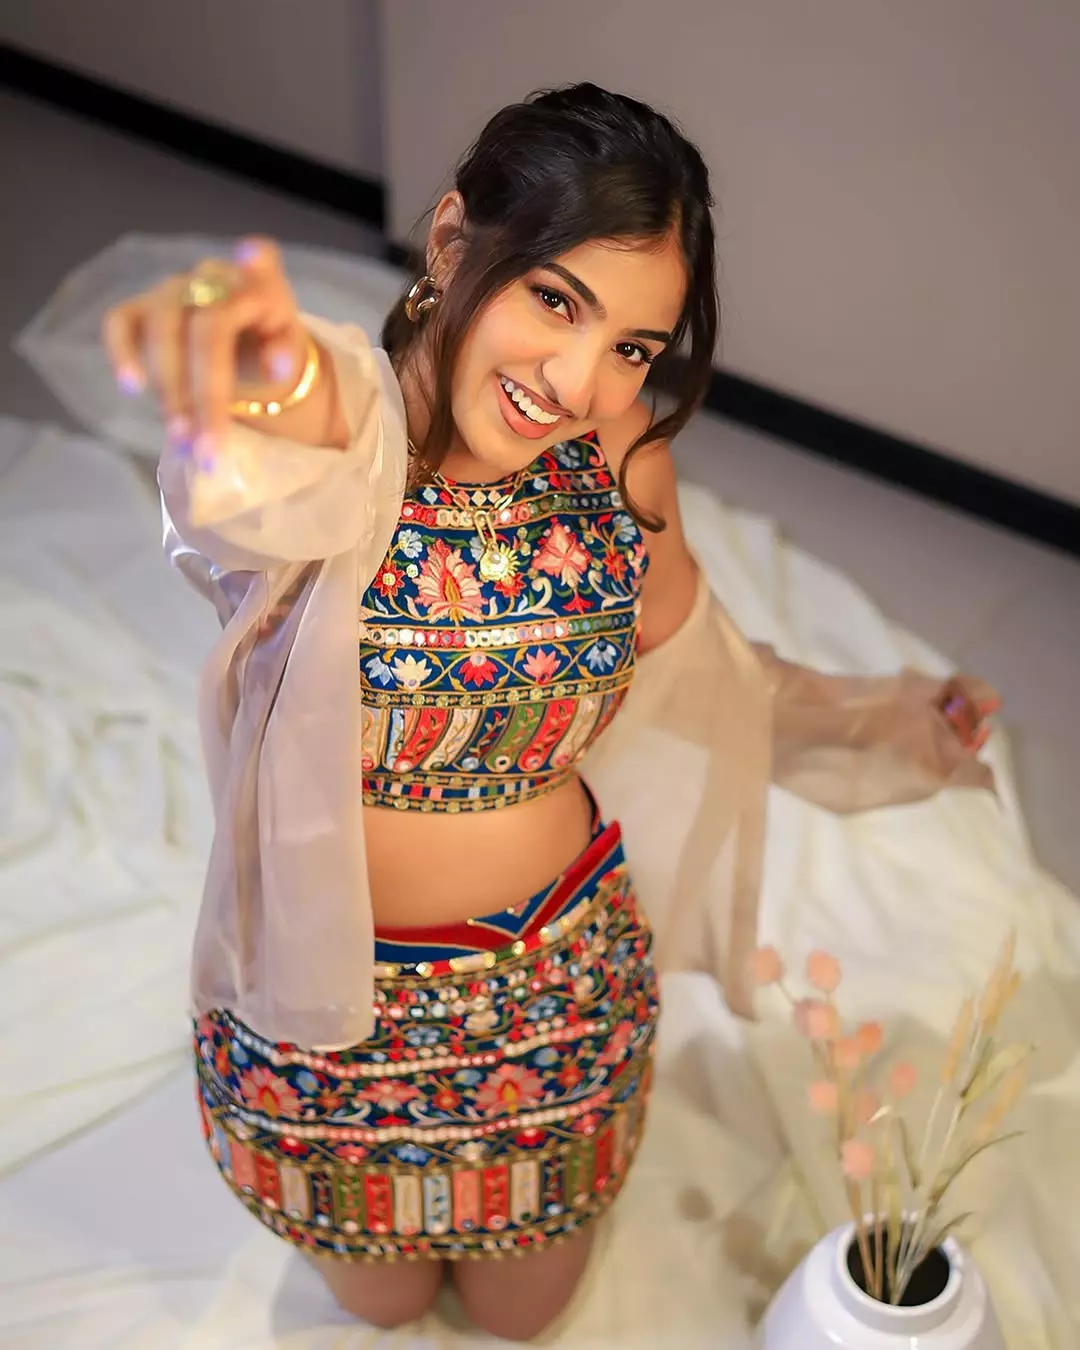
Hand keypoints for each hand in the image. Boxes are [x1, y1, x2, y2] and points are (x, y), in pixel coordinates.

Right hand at [101, 237, 307, 463]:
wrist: (242, 350)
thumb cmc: (268, 350)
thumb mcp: (288, 355)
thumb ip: (284, 355)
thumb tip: (276, 365)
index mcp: (261, 283)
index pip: (262, 261)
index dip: (255, 260)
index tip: (251, 258)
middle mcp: (214, 278)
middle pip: (207, 330)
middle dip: (206, 396)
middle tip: (209, 448)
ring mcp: (174, 290)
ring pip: (163, 331)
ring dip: (170, 390)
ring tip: (180, 438)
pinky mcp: (142, 308)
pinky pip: (120, 321)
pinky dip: (121, 352)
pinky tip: (131, 386)